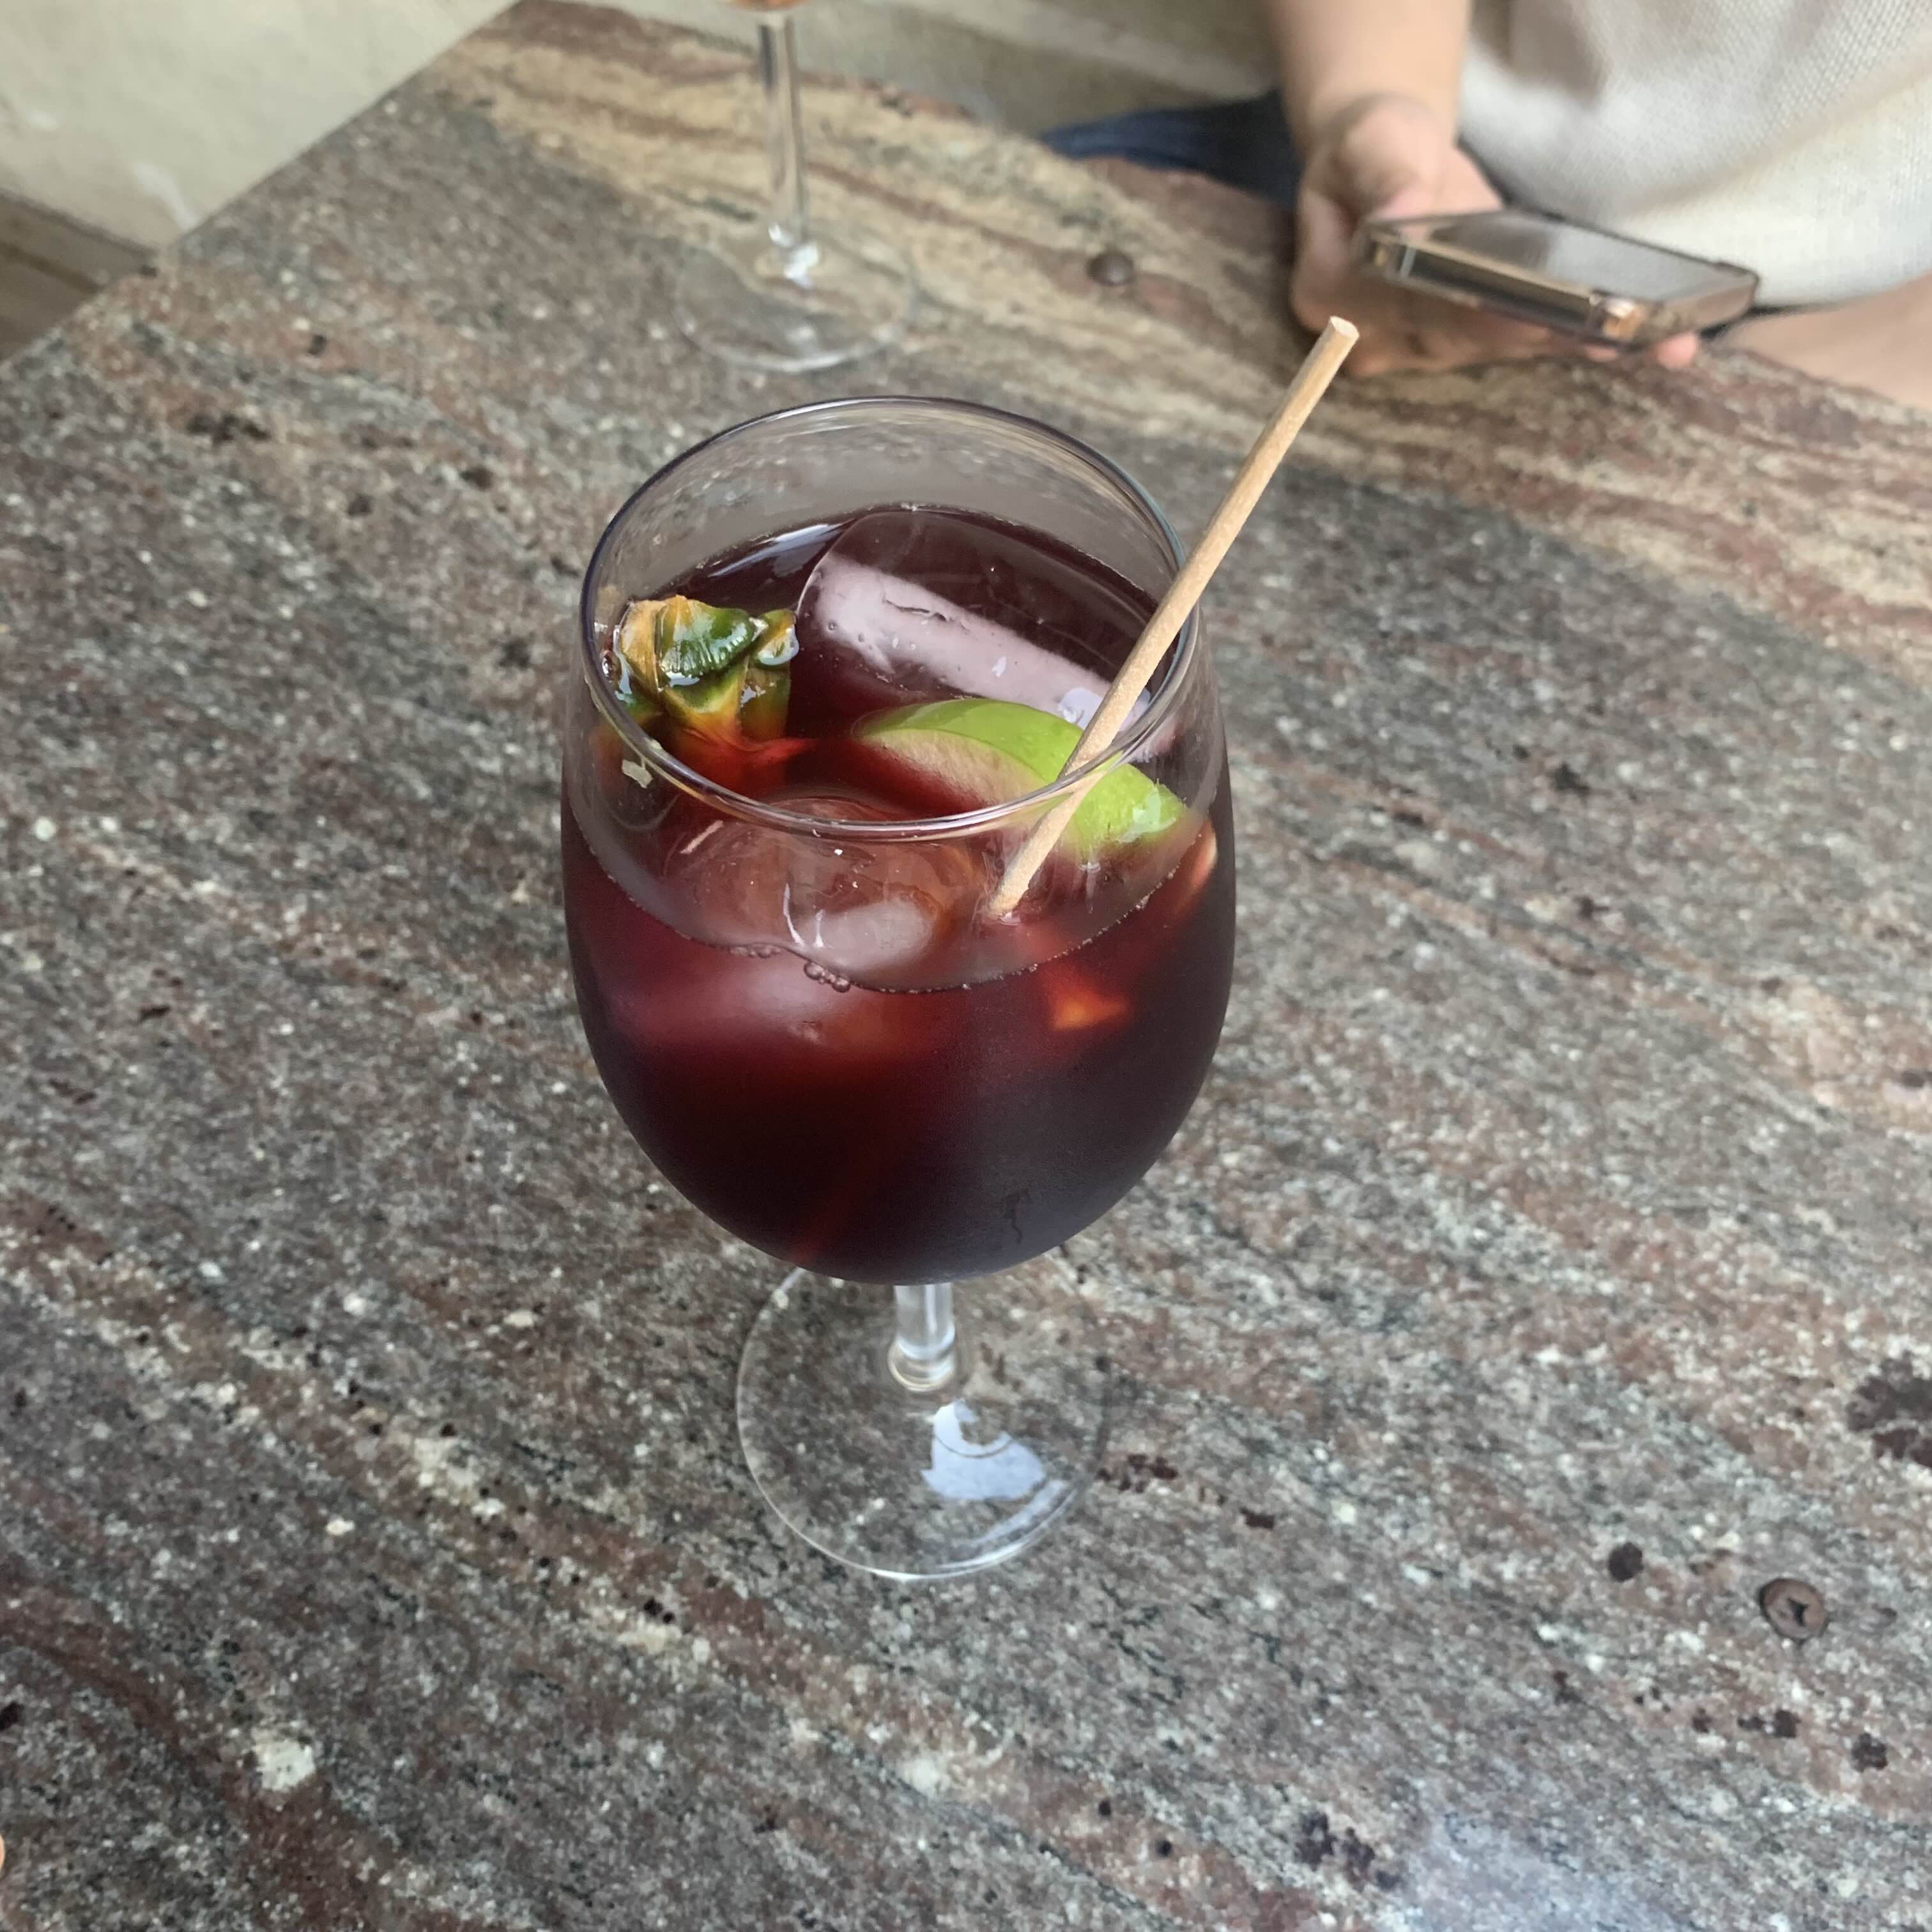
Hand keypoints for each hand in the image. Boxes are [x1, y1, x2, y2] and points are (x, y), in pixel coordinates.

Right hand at [1291, 93, 1699, 375]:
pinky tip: (1649, 343)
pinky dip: (1582, 340)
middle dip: (1538, 333)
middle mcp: (1374, 336)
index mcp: (1331, 292)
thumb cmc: (1371, 144)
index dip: (1465, 311)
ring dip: (1574, 343)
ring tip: (1652, 336)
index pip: (1403, 307)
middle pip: (1460, 339)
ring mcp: (1419, 345)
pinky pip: (1522, 343)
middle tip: (1611, 330)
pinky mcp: (1465, 337)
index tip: (1521, 312)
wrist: (1387, 161)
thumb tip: (1401, 213)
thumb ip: (1383, 175)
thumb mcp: (1369, 141)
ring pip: (1499, 348)